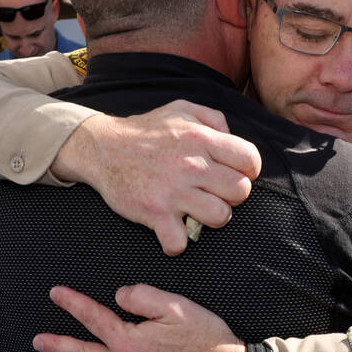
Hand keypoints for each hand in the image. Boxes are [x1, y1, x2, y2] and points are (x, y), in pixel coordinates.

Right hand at [52, 100, 261, 254]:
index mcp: (201, 138)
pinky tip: (171, 229)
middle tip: (214, 192)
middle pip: (240, 191)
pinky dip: (176, 242)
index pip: (250, 159)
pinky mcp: (154, 213)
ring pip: (220, 217)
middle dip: (231, 195)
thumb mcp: (182, 110)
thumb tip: (232, 139)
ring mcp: (173, 191)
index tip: (234, 173)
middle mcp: (191, 164)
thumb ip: (214, 118)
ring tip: (197, 210)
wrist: (101, 148)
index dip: (248, 170)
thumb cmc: (147, 131)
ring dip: (211, 217)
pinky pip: (180, 242)